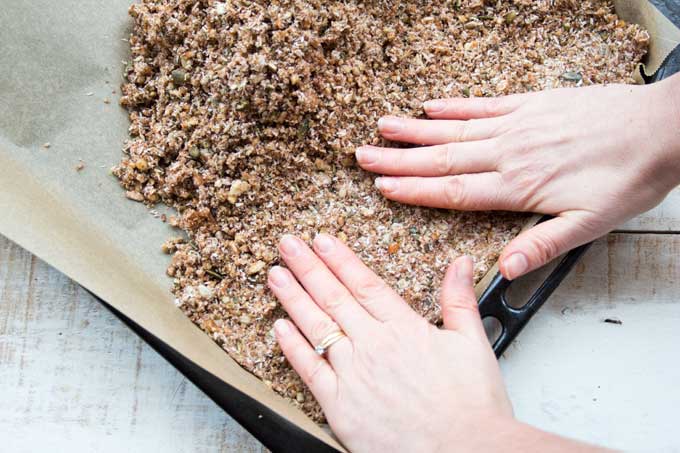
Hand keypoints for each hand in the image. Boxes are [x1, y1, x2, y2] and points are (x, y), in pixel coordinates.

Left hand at [269, 234, 600, 451]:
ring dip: (293, 298)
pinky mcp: (340, 406)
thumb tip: (460, 264)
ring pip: (316, 327)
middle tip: (287, 245)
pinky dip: (293, 347)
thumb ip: (460, 300)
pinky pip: (309, 370)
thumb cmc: (472, 407)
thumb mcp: (474, 344)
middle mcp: (374, 346)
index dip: (339, 259)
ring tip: (276, 275)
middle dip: (307, 267)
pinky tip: (280, 328)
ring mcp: (353, 375)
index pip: (364, 284)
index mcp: (404, 329)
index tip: (321, 240)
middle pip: (334, 298)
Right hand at [356, 74, 679, 279]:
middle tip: (363, 157)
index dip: (415, 191)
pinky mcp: (531, 104)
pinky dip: (454, 107)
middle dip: (399, 160)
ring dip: (415, 131)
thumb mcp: (591, 224)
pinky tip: (431, 107)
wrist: (662, 128)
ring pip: (455, 130)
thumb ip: (544, 245)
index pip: (453, 191)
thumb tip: (504, 268)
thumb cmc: (628, 178)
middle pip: (442, 159)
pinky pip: (483, 105)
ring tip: (382, 129)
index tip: (383, 189)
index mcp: (518, 186)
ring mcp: (518, 125)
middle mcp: (509, 153)